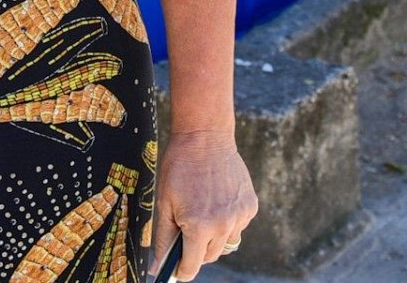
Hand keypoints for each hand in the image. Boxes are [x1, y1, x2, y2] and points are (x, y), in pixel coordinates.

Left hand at [149, 128, 257, 278]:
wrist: (205, 137)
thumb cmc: (179, 167)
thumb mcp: (164, 203)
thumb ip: (163, 239)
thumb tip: (156, 268)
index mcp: (199, 226)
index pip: (192, 266)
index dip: (182, 270)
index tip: (177, 269)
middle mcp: (223, 225)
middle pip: (209, 256)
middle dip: (196, 251)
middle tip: (185, 230)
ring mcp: (240, 216)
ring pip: (225, 243)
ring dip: (213, 237)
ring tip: (202, 212)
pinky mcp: (250, 206)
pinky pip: (238, 226)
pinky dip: (228, 222)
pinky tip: (217, 201)